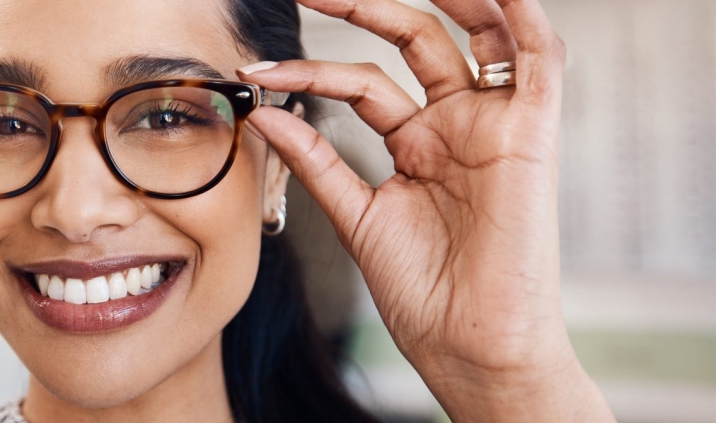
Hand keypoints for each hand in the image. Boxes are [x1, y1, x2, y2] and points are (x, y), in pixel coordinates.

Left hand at [239, 0, 612, 419]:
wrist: (468, 343)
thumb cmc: (422, 293)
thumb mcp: (356, 215)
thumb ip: (315, 161)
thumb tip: (264, 114)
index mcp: (418, 145)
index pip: (363, 83)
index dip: (310, 72)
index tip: (257, 70)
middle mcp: (457, 127)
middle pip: (416, 42)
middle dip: (365, 8)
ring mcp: (493, 125)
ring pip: (476, 35)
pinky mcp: (532, 132)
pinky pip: (539, 57)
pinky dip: (521, 16)